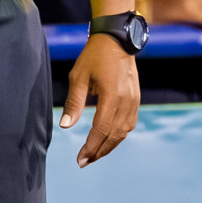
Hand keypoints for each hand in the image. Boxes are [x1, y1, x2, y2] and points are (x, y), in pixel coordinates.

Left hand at [60, 33, 138, 167]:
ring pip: (123, 132)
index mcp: (111, 96)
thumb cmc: (94, 56)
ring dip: (109, 146)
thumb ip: (74, 103)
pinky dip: (118, 135)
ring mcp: (134, 101)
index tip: (80, 159)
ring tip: (93, 154)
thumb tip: (65, 127)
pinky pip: (129, 124)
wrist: (117, 40)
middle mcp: (126, 101)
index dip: (91, 147)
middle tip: (84, 162)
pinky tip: (107, 140)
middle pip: (114, 136)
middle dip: (99, 151)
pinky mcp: (136, 99)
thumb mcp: (78, 76)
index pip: (101, 130)